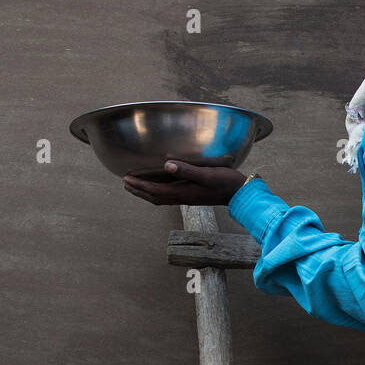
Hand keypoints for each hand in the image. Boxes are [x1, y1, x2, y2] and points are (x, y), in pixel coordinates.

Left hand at [123, 160, 247, 205]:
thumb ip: (187, 170)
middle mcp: (183, 197)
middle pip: (154, 197)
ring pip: (161, 198)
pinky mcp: (192, 196)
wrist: (240, 193)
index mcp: (183, 192)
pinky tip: (158, 188)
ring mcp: (187, 198)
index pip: (155, 190)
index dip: (140, 186)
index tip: (127, 179)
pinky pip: (169, 197)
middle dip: (139, 191)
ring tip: (136, 188)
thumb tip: (167, 165)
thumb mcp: (206, 174)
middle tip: (125, 184)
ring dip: (146, 193)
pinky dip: (158, 193)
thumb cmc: (225, 182)